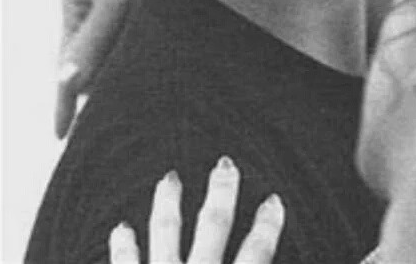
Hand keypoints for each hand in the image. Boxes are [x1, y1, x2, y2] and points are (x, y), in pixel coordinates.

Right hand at [55, 0, 152, 138]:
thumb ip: (93, 38)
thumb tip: (68, 82)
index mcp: (74, 3)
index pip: (66, 63)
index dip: (64, 100)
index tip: (60, 136)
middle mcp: (88, 3)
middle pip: (87, 55)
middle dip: (94, 84)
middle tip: (99, 124)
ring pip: (109, 44)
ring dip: (116, 66)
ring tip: (127, 100)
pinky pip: (126, 30)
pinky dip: (131, 47)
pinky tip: (145, 61)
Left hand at [109, 157, 284, 263]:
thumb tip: (294, 262)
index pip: (256, 253)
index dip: (268, 225)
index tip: (274, 200)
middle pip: (214, 226)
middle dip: (222, 192)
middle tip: (225, 163)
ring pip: (166, 233)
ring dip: (169, 203)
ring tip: (169, 177)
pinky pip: (126, 263)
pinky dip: (124, 245)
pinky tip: (121, 227)